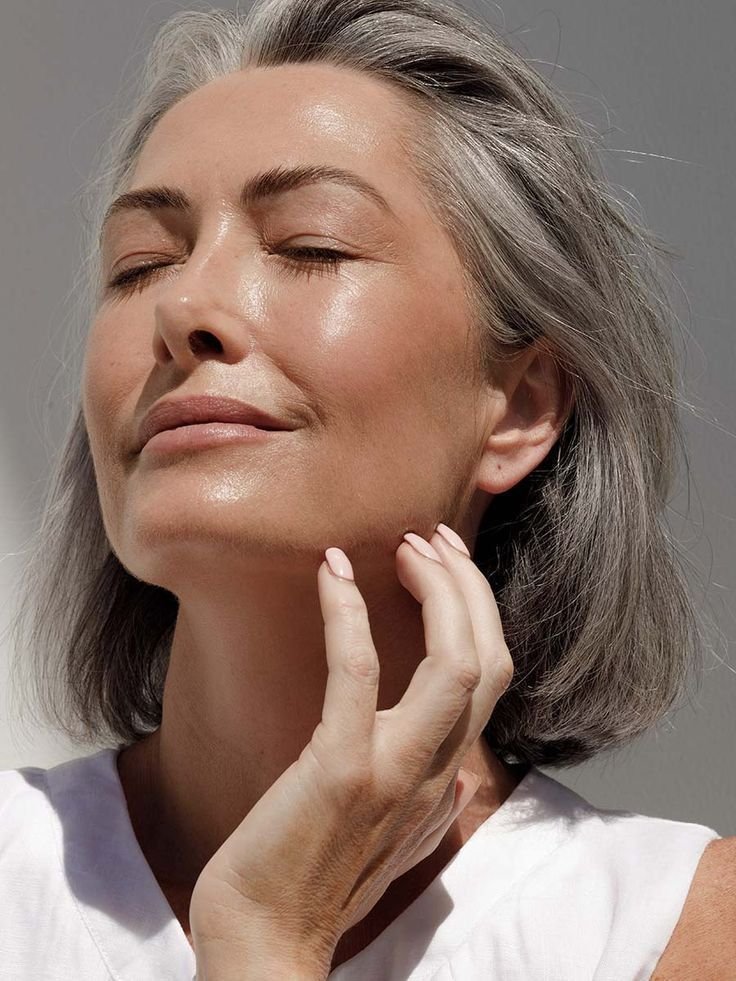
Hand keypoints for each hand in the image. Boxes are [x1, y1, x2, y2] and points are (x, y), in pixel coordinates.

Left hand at [189, 524, 513, 976]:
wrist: (264, 943)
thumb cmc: (317, 885)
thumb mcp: (397, 844)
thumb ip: (438, 806)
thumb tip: (468, 777)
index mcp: (445, 780)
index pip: (495, 678)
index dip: (480, 610)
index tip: (447, 562)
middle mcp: (435, 774)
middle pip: (488, 660)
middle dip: (468, 586)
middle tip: (430, 536)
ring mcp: (391, 772)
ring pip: (454, 665)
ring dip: (436, 592)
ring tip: (406, 544)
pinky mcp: (338, 770)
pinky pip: (357, 675)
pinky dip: (349, 615)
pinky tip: (331, 571)